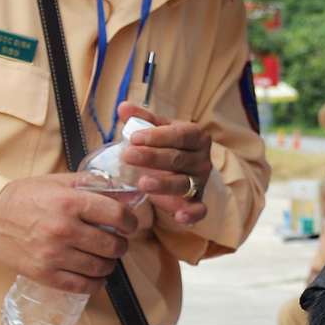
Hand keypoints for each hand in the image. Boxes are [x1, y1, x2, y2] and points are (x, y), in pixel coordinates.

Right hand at [0, 172, 137, 292]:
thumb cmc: (24, 197)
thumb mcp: (58, 182)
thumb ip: (92, 185)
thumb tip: (126, 194)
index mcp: (70, 203)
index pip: (118, 216)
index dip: (130, 222)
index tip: (128, 225)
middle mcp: (64, 230)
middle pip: (113, 246)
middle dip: (120, 245)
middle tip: (115, 242)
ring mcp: (54, 255)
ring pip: (101, 268)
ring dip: (109, 264)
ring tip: (103, 257)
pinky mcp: (44, 275)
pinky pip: (83, 286)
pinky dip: (96, 283)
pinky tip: (95, 275)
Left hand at [116, 103, 210, 227]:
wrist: (184, 169)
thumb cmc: (168, 146)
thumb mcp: (157, 130)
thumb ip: (141, 119)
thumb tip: (123, 107)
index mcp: (195, 136)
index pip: (179, 135)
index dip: (157, 136)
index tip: (134, 137)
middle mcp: (201, 159)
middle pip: (178, 159)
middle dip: (153, 158)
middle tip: (128, 156)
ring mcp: (201, 181)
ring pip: (184, 183)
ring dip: (164, 184)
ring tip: (143, 183)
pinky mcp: (198, 201)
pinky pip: (199, 209)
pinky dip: (192, 215)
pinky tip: (180, 218)